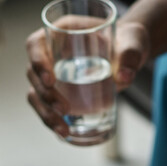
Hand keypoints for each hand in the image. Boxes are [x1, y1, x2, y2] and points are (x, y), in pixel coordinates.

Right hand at [26, 18, 149, 136]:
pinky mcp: (60, 91)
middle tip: (64, 109)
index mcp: (61, 32)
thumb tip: (126, 77)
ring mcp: (53, 72)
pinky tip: (64, 133)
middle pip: (33, 74)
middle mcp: (51, 52)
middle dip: (45, 95)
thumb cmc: (128, 41)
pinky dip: (53, 120)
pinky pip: (48, 106)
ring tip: (63, 129)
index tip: (52, 80)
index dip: (38, 62)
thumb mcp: (133, 43)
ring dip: (45, 113)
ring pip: (37, 94)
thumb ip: (131, 55)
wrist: (131, 53)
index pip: (35, 44)